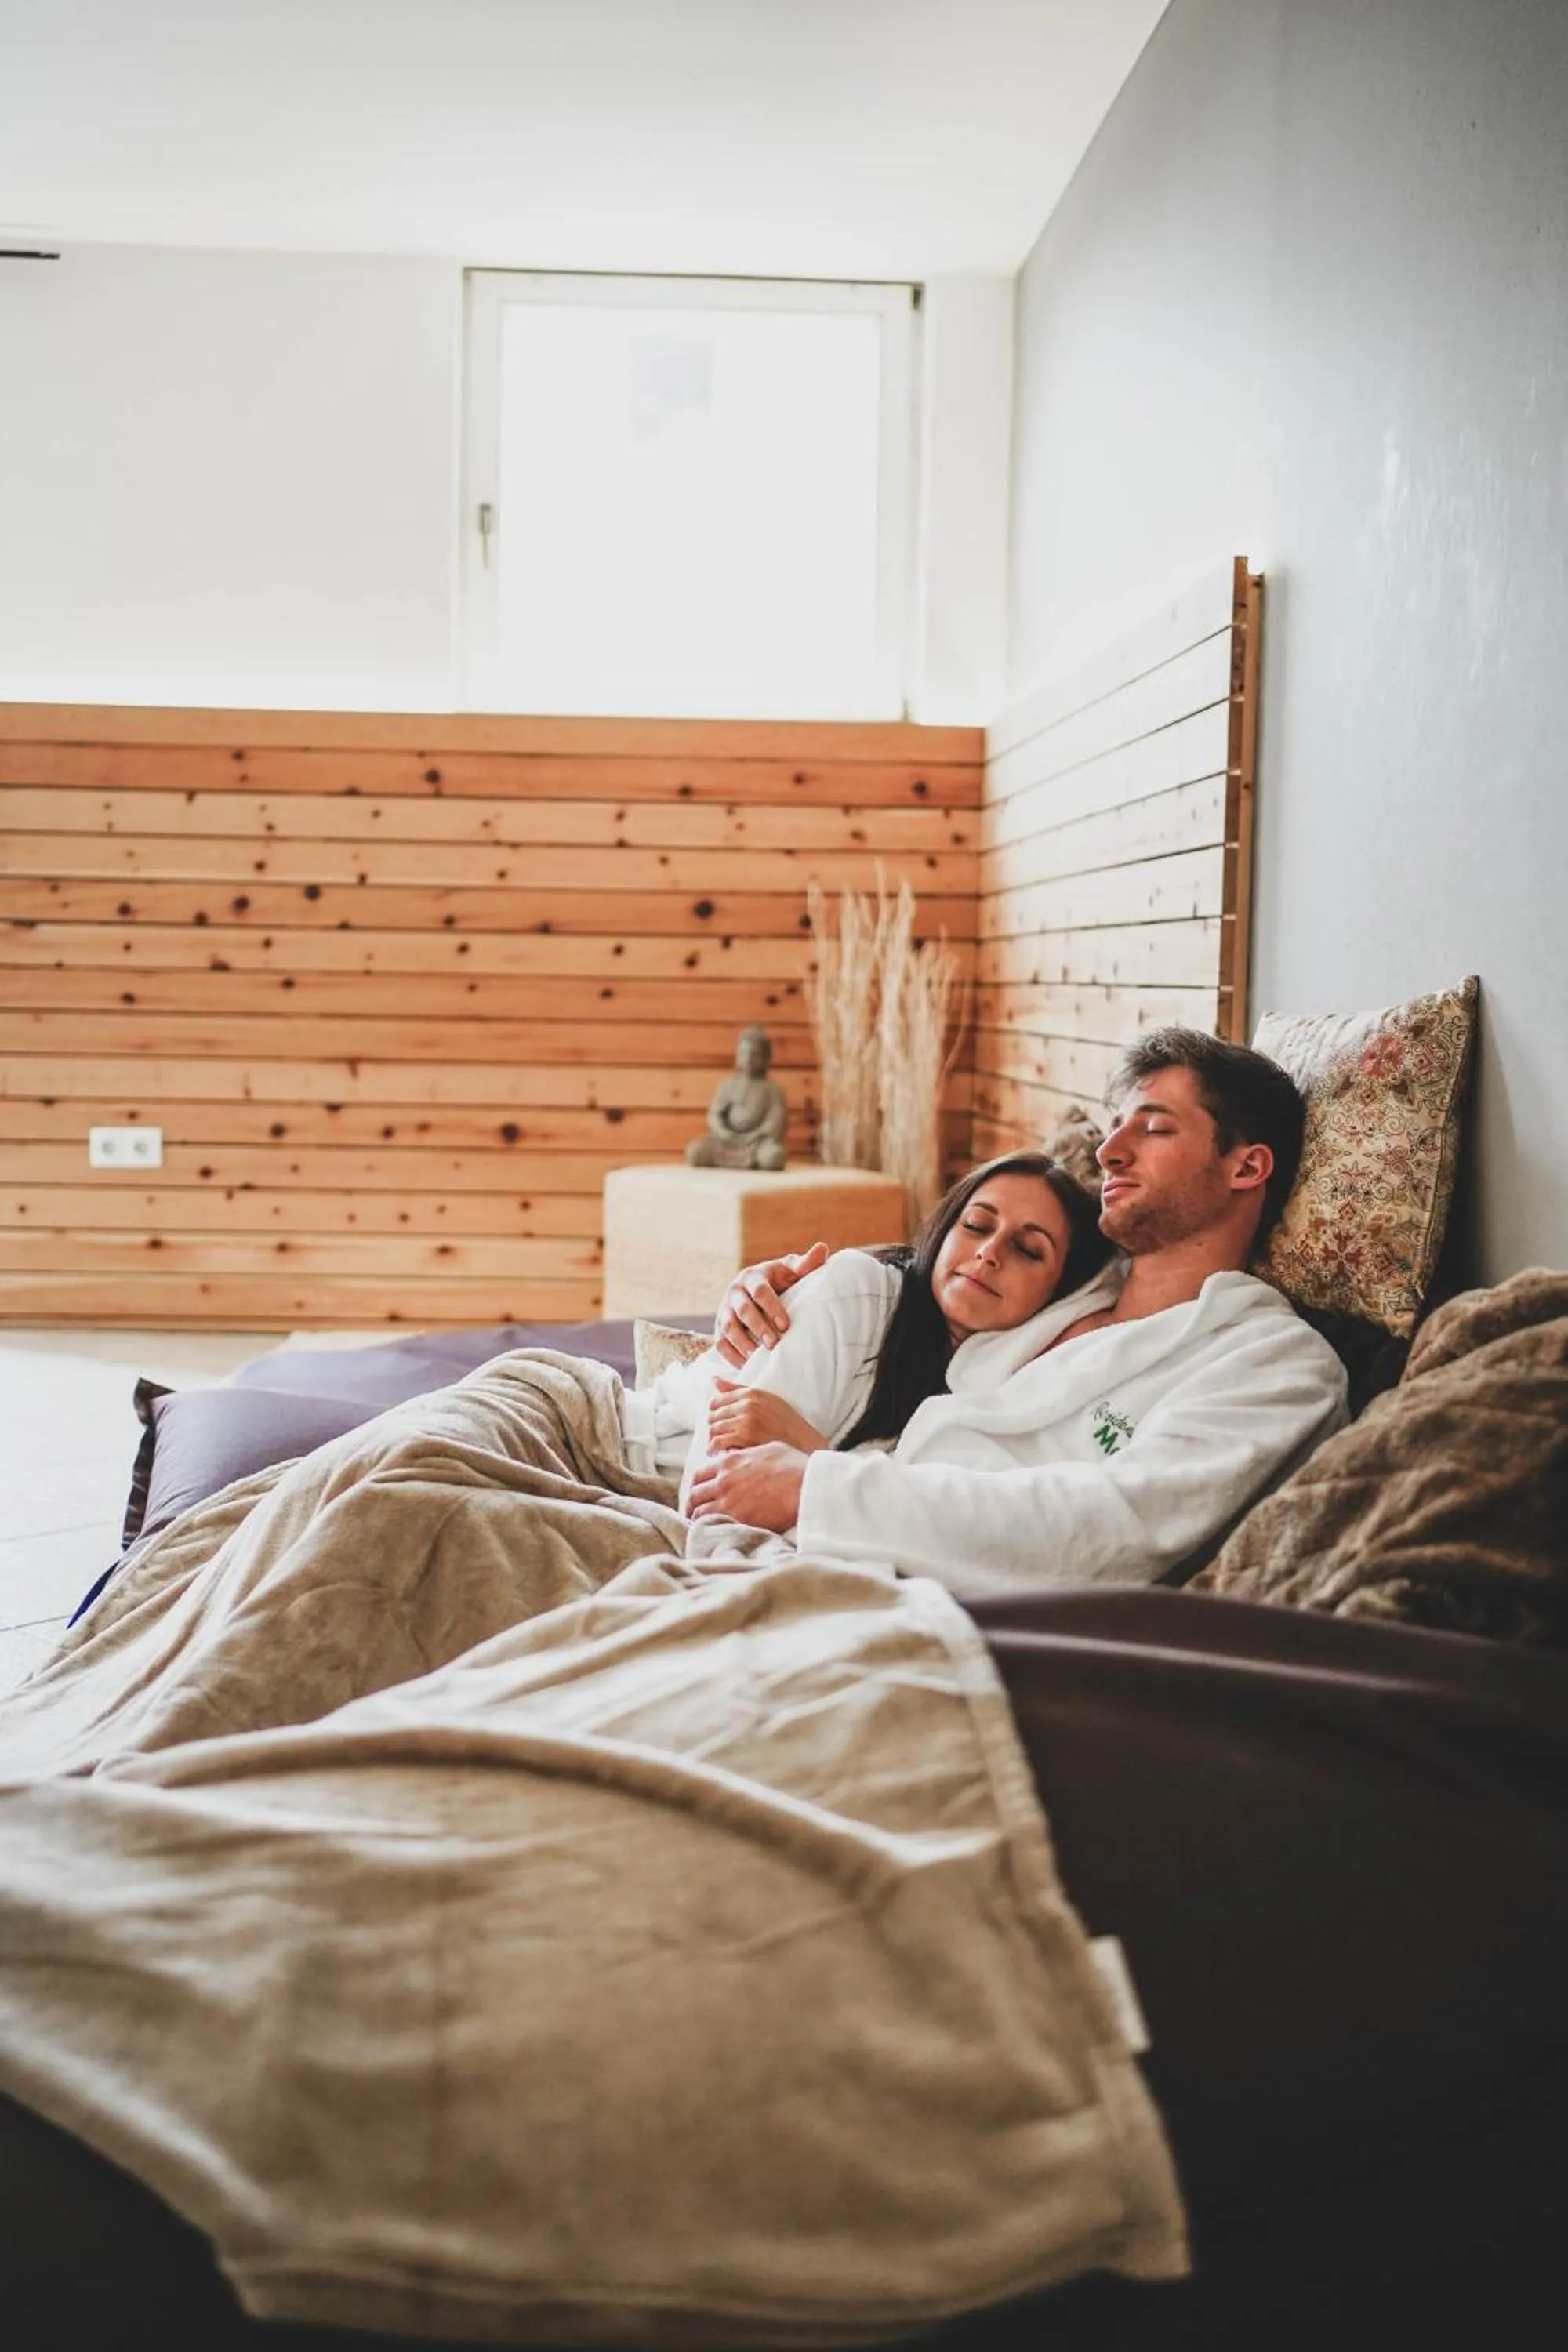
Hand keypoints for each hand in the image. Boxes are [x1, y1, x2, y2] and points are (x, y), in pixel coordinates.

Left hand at [686, 1442, 808, 1532]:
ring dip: (698, 1518)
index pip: (699, 1474)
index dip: (697, 1485)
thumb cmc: (794, 1465)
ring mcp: (729, 1501)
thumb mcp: (767, 1449)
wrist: (805, 1484)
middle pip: (694, 1494)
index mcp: (729, 1462)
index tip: (699, 1493)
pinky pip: (714, 1526)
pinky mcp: (739, 1519)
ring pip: (699, 1512)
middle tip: (694, 1512)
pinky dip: (710, 1529)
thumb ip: (749, 1456)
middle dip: (693, 1503)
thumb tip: (745, 1458)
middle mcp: (724, 1481)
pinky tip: (714, 1532)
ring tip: (701, 1525)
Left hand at [707, 1379, 829, 1455]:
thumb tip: (714, 1379)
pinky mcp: (744, 1437)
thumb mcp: (765, 1399)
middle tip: (718, 1438)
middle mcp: (747, 1404)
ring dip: (713, 1439)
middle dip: (714, 1428)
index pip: (717, 1401)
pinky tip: (719, 1453)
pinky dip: (715, 1449)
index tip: (719, 1423)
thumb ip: (738, 1389)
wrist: (802, 1442)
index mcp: (751, 1393)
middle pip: (713, 1415)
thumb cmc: (785, 1422)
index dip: (715, 1414)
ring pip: (714, 1429)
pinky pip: (718, 1441)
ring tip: (717, 1447)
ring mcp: (745, 1420)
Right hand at [712, 1241, 829, 1368]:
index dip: (772, 1308)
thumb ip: (806, 1264)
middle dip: (758, 1328)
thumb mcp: (792, 1270)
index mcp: (753, 1276)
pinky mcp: (719, 1328)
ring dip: (742, 1344)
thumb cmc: (781, 1281)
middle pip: (743, 1311)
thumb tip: (823, 1248)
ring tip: (757, 1358)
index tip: (785, 1325)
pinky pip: (720, 1343)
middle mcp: (735, 1292)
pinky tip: (746, 1366)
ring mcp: (725, 1311)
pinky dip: (731, 1356)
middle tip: (773, 1344)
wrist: (758, 1291)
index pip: (760, 1292)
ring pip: (729, 1328)